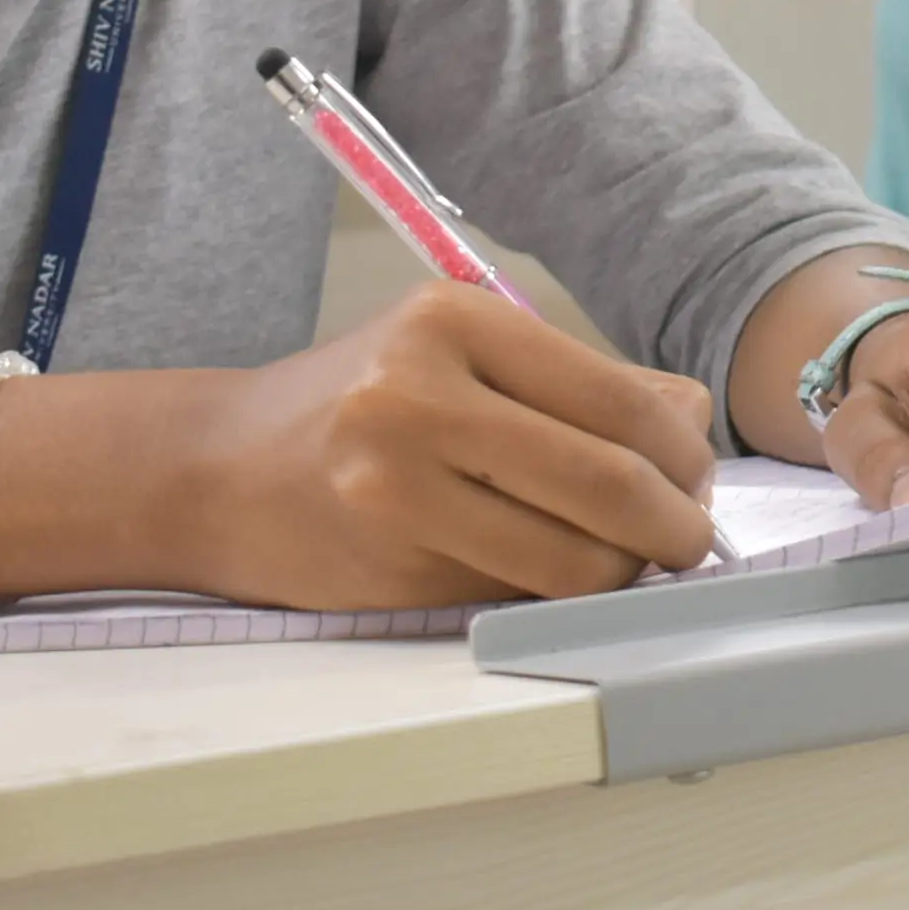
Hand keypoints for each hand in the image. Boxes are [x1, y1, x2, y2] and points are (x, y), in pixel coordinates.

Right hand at [178, 287, 718, 606]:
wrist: (213, 470)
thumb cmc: (352, 407)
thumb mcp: (455, 353)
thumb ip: (573, 382)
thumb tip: (694, 422)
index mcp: (453, 319)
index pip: (620, 395)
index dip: (684, 453)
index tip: (695, 476)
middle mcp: (421, 392)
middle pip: (610, 477)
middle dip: (676, 521)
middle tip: (687, 536)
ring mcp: (399, 482)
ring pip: (576, 553)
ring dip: (627, 569)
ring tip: (628, 559)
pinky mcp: (391, 561)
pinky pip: (520, 588)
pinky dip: (560, 590)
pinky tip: (554, 572)